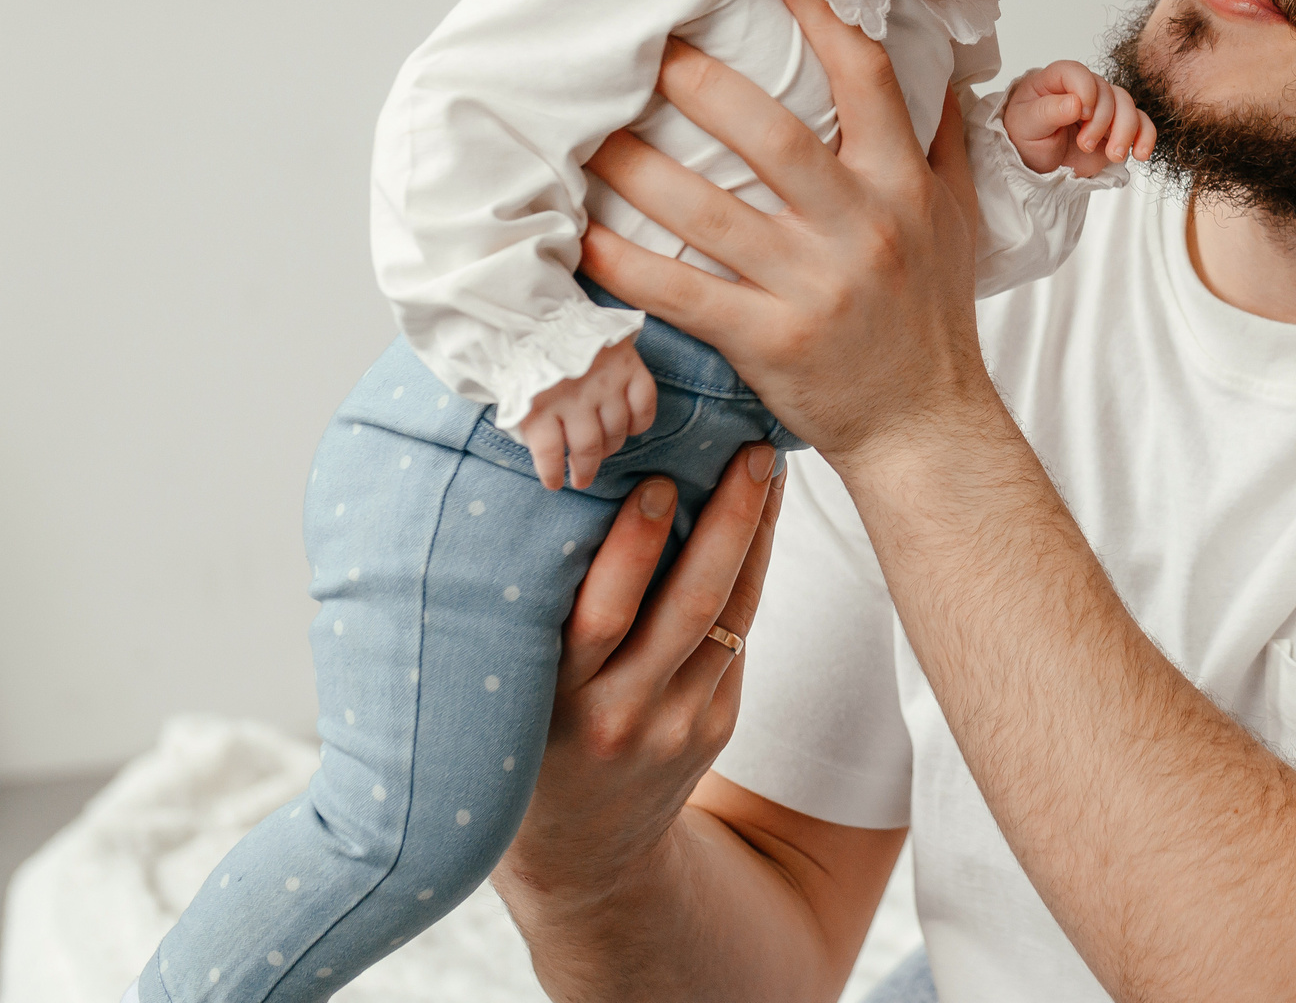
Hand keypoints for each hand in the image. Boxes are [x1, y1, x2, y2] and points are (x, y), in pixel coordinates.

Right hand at [496, 445, 783, 923]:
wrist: (582, 860)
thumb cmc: (527, 742)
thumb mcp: (510, 692)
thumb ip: (538, 620)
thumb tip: (580, 496)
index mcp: (554, 702)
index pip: (599, 617)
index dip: (631, 550)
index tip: (654, 482)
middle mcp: (620, 714)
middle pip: (688, 607)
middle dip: (727, 524)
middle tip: (750, 453)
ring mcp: (677, 724)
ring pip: (731, 615)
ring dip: (755, 536)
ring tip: (767, 467)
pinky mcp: (716, 727)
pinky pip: (739, 635)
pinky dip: (750, 572)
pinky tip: (758, 518)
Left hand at [516, 339, 657, 490]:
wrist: (545, 313)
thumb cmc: (525, 357)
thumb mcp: (513, 390)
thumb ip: (528, 421)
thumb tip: (545, 453)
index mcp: (539, 404)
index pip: (550, 454)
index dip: (553, 474)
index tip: (556, 483)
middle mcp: (574, 397)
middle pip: (588, 447)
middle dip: (586, 469)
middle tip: (583, 478)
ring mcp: (605, 382)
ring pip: (617, 430)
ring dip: (612, 446)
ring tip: (604, 450)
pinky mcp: (629, 367)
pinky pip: (644, 405)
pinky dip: (641, 422)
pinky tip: (631, 427)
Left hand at [579, 0, 996, 466]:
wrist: (926, 426)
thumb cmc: (933, 318)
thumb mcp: (956, 219)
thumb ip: (939, 139)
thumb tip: (934, 62)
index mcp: (903, 187)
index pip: (867, 80)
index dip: (821, 15)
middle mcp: (861, 228)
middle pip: (771, 135)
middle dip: (700, 83)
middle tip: (644, 44)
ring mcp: (813, 286)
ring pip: (707, 211)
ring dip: (637, 167)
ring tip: (587, 131)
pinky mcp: (768, 339)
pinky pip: (680, 292)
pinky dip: (624, 263)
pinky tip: (580, 236)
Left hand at [1002, 59, 1155, 177]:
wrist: (1036, 164)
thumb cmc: (1025, 138)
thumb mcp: (1027, 126)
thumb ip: (1048, 112)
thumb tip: (1075, 103)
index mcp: (1056, 80)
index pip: (1076, 72)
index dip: (1085, 89)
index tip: (1081, 114)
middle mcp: (1083, 89)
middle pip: (1106, 92)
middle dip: (1101, 122)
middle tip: (1085, 145)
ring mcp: (1103, 107)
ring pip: (1127, 106)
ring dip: (1125, 131)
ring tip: (1114, 155)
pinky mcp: (1117, 127)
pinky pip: (1141, 123)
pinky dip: (1145, 136)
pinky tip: (1140, 153)